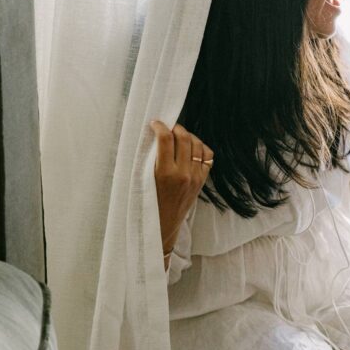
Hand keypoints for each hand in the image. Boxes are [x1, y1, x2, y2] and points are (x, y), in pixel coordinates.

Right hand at [150, 121, 212, 257]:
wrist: (163, 226)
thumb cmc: (147, 204)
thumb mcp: (142, 182)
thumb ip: (148, 160)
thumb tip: (151, 136)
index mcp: (165, 174)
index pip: (166, 140)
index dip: (160, 126)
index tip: (155, 123)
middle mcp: (183, 174)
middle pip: (184, 138)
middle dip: (175, 128)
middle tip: (167, 127)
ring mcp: (195, 177)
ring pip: (197, 144)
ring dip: (188, 135)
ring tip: (178, 135)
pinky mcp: (202, 181)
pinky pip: (207, 156)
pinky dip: (200, 147)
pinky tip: (191, 146)